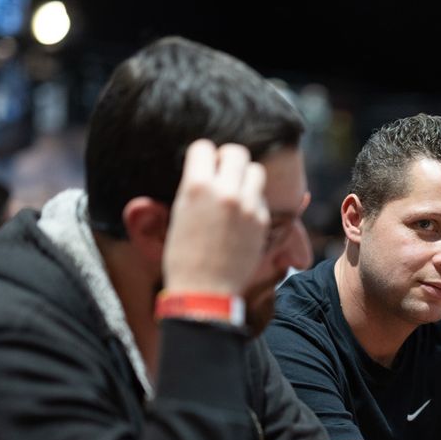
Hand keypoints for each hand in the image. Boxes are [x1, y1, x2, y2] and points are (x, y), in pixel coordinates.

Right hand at [163, 140, 268, 296]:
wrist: (205, 292)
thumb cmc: (183, 257)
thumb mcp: (178, 216)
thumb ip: (194, 188)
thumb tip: (202, 171)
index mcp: (197, 187)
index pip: (205, 147)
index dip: (203, 157)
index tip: (202, 167)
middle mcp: (226, 191)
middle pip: (237, 152)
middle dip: (228, 160)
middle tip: (222, 174)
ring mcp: (248, 206)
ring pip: (256, 170)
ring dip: (245, 177)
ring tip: (235, 192)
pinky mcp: (262, 221)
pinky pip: (261, 198)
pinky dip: (253, 200)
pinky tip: (242, 215)